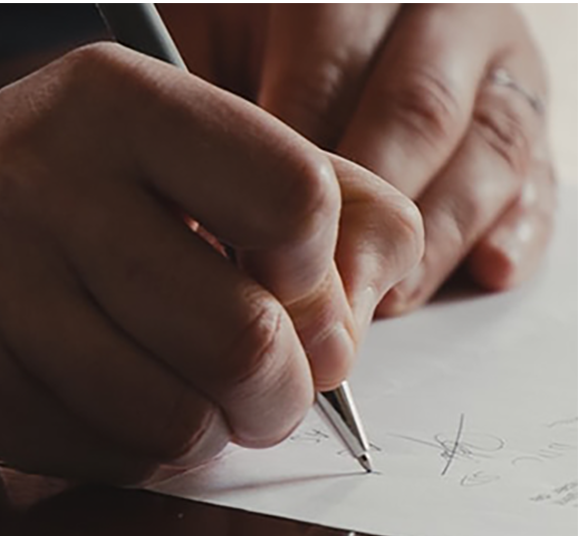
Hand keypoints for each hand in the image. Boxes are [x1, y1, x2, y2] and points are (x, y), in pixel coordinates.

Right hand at [0, 44, 421, 482]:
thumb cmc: (39, 195)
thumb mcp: (158, 145)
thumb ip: (295, 192)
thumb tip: (362, 308)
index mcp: (111, 102)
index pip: (294, 199)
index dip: (320, 273)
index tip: (291, 289)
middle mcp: (40, 185)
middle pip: (242, 336)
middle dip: (281, 390)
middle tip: (266, 389)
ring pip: (175, 418)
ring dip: (203, 429)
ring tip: (178, 397)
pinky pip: (106, 459)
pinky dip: (132, 452)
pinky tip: (100, 406)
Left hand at [164, 4, 553, 314]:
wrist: (293, 41)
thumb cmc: (232, 57)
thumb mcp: (203, 56)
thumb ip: (208, 119)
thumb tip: (201, 229)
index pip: (329, 71)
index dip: (294, 169)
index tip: (253, 244)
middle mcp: (436, 16)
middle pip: (415, 115)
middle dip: (365, 223)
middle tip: (318, 300)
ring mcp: (493, 68)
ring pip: (487, 152)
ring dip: (433, 243)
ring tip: (380, 304)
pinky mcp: (526, 121)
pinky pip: (536, 179)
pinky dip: (514, 231)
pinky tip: (486, 269)